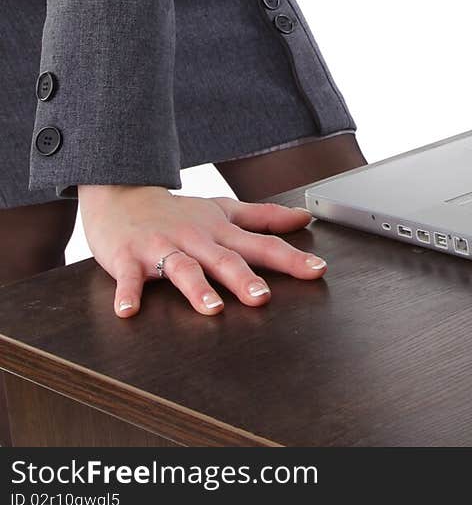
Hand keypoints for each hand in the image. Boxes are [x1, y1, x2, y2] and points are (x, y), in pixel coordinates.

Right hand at [78, 185, 326, 317]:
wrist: (121, 194)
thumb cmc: (177, 212)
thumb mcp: (222, 210)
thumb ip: (264, 217)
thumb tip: (304, 218)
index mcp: (219, 231)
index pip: (261, 244)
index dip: (290, 258)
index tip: (317, 270)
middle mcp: (195, 238)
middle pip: (223, 259)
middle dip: (243, 278)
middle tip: (262, 297)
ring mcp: (161, 248)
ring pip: (182, 268)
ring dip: (196, 288)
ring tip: (211, 307)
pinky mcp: (127, 257)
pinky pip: (128, 278)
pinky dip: (128, 293)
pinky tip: (128, 309)